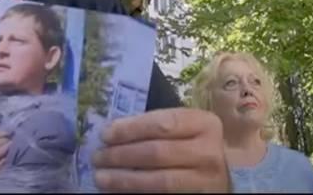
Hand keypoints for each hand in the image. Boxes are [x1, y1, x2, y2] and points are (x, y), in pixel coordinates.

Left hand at [91, 108, 229, 192]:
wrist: (215, 174)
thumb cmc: (191, 145)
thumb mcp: (179, 129)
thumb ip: (152, 127)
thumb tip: (110, 133)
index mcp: (203, 124)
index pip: (161, 124)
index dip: (129, 129)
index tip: (104, 134)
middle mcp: (209, 152)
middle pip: (157, 152)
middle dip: (121, 155)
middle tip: (97, 157)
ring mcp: (206, 180)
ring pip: (159, 181)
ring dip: (123, 179)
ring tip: (101, 177)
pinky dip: (135, 192)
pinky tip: (116, 191)